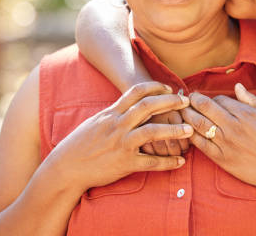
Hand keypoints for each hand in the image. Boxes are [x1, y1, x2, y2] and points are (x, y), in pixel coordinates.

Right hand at [48, 82, 193, 193]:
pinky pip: (150, 162)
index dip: (155, 87)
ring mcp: (121, 144)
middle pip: (148, 106)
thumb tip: (130, 104)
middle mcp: (117, 125)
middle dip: (170, 102)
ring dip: (174, 130)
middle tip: (186, 102)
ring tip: (189, 130)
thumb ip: (114, 113)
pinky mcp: (124, 163)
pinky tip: (179, 161)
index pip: (136, 92)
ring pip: (152, 132)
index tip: (169, 88)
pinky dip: (167, 162)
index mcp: (112, 113)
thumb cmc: (80, 144)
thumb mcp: (96, 122)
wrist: (66, 167)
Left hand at [181, 83, 255, 192]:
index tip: (204, 99)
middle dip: (193, 101)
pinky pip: (201, 145)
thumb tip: (237, 86)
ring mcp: (226, 143)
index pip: (218, 100)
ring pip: (199, 124)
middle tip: (186, 99)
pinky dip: (191, 136)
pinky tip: (187, 132)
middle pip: (205, 108)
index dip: (210, 98)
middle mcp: (233, 126)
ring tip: (182, 112)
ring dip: (188, 115)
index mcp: (245, 113)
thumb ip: (252, 99)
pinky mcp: (223, 159)